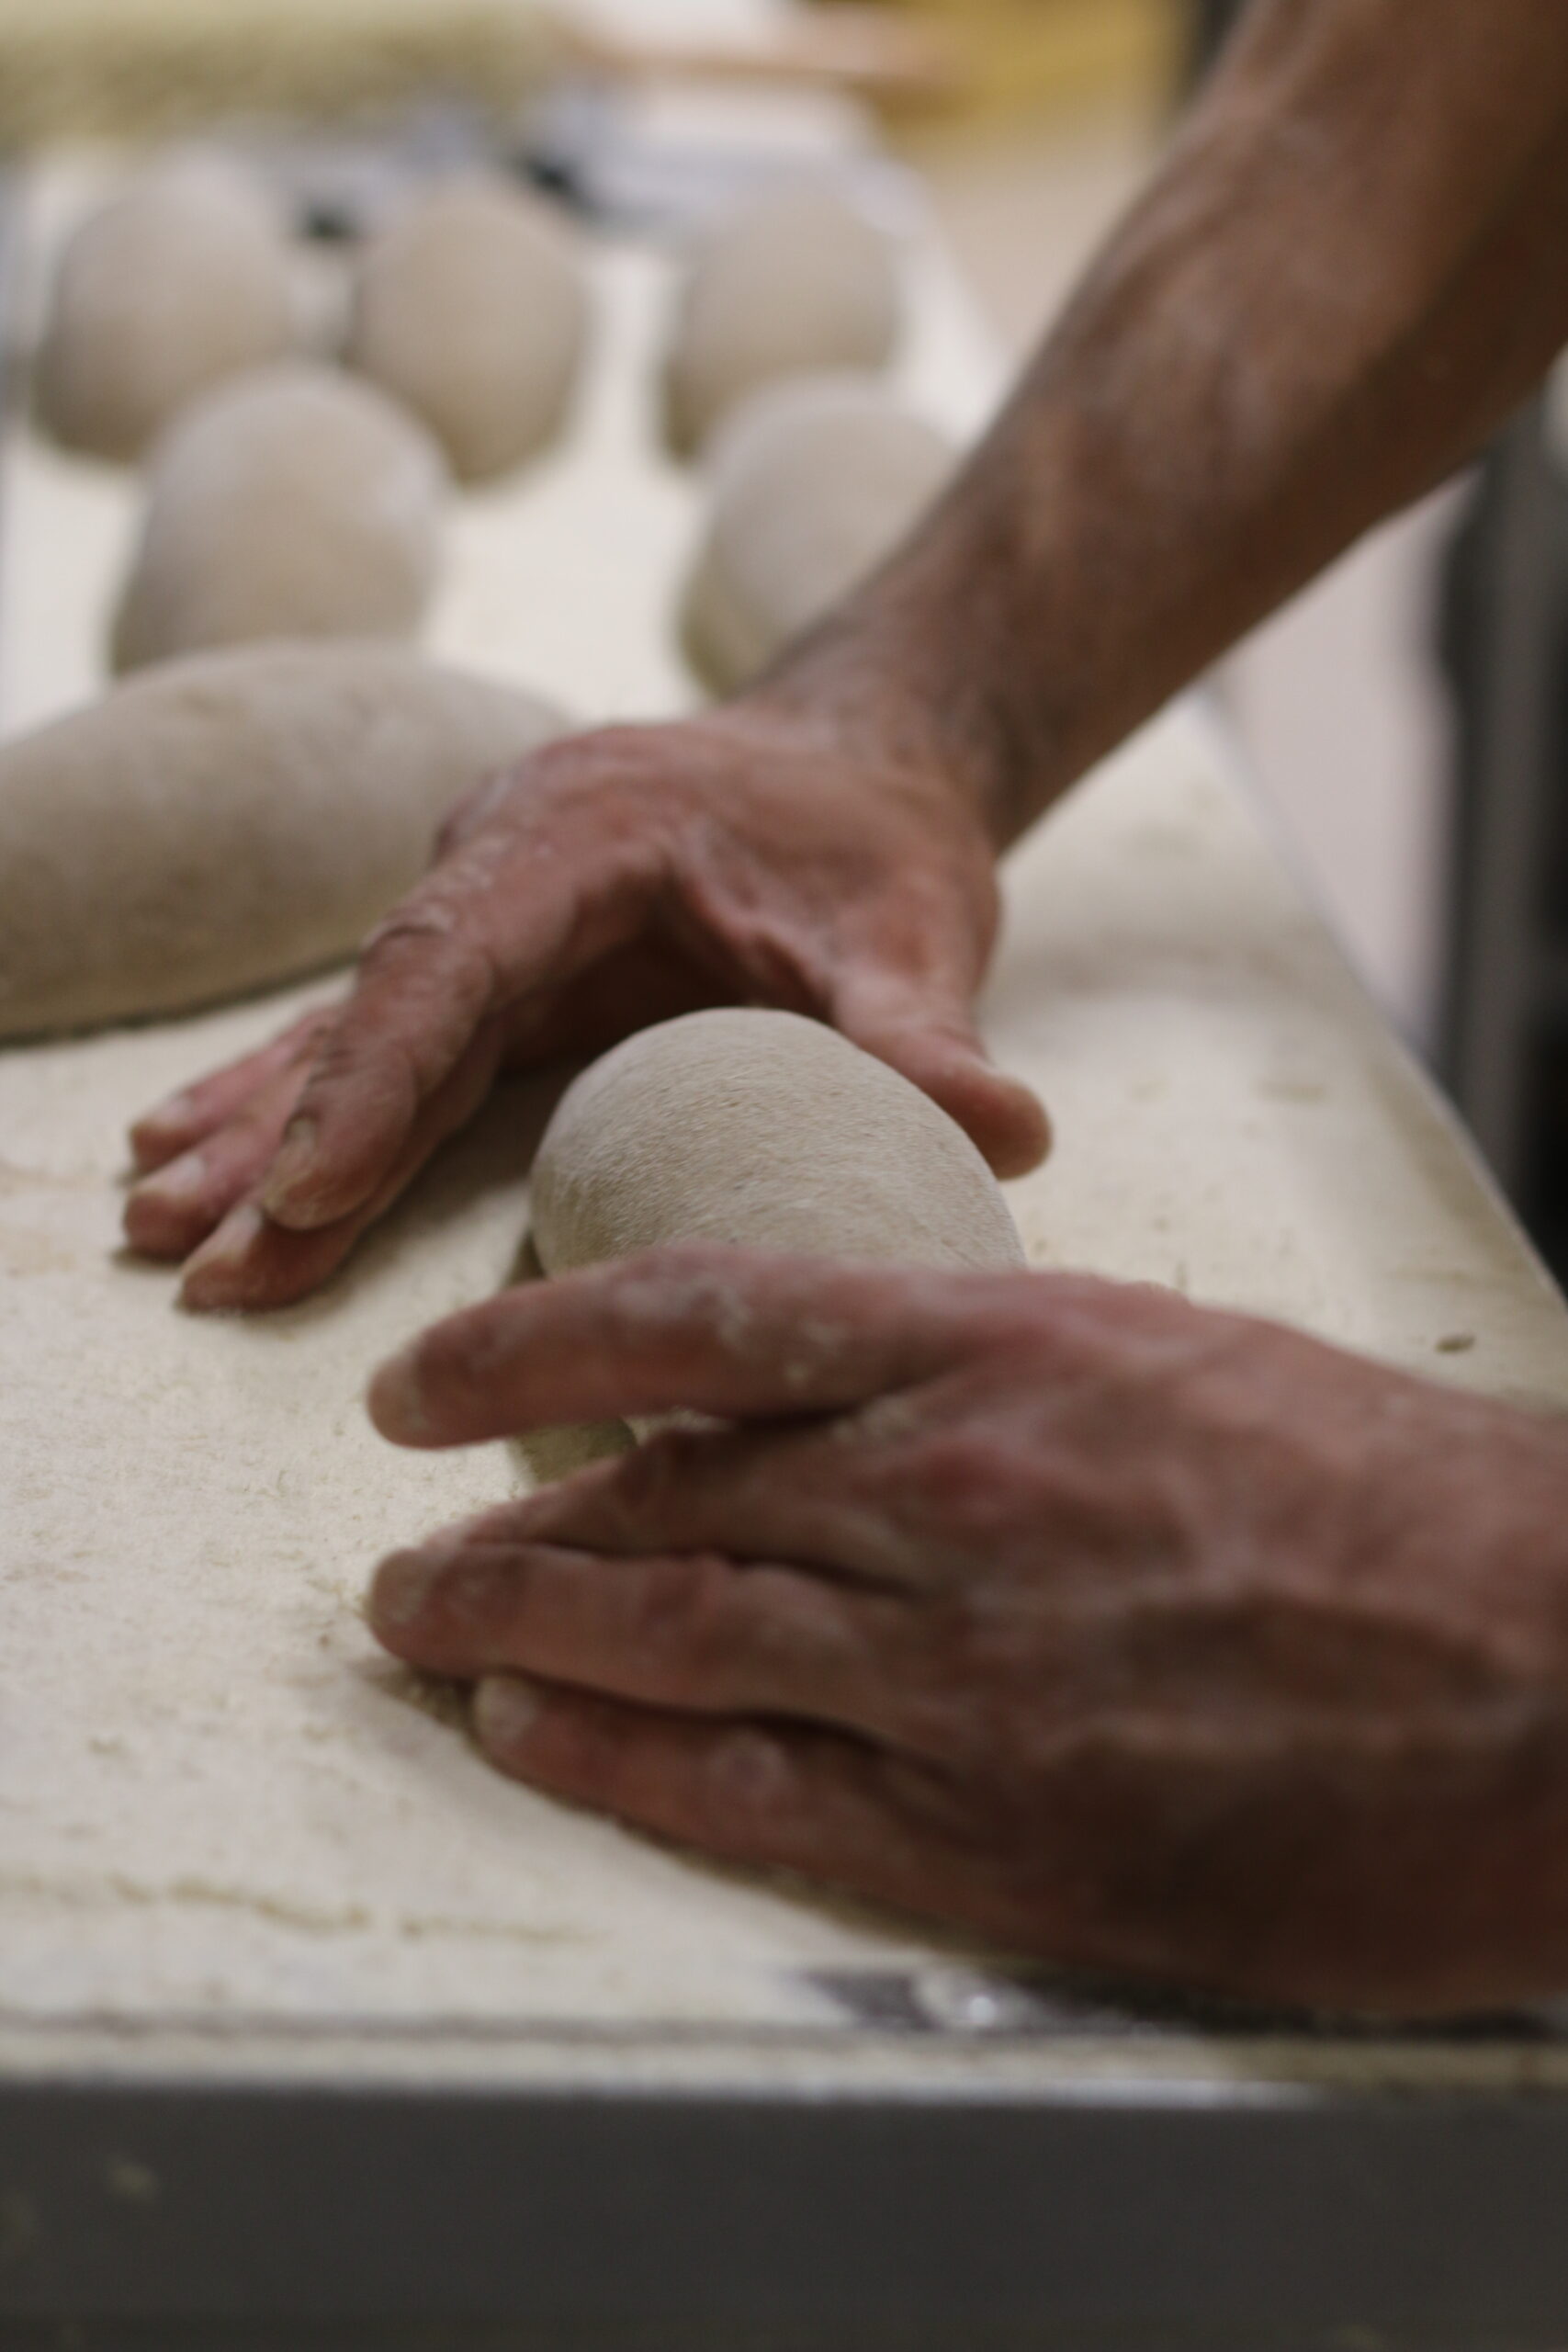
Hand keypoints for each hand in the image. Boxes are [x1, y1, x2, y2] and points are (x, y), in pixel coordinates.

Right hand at [123, 702, 1045, 1308]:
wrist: (855, 765)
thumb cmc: (878, 846)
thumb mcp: (917, 932)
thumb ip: (929, 1034)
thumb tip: (1012, 1131)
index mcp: (583, 833)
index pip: (454, 961)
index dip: (376, 1082)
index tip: (305, 1192)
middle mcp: (500, 858)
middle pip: (372, 1006)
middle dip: (281, 1135)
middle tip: (190, 1250)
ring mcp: (480, 903)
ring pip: (350, 1026)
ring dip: (257, 1130)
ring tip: (159, 1228)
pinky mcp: (488, 958)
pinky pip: (375, 1038)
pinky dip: (299, 1107)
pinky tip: (211, 1159)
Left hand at [365, 1247, 1567, 2015]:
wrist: (1561, 1672)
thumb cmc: (1388, 1502)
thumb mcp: (1173, 1361)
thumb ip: (989, 1376)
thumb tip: (840, 1400)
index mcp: (1004, 1347)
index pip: (701, 1317)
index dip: (530, 1345)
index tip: (428, 1378)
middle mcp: (955, 1494)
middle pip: (656, 1497)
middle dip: (500, 1522)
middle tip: (407, 1541)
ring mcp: (969, 1671)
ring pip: (672, 1636)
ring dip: (516, 1634)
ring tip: (424, 1634)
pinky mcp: (1008, 1836)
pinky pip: (755, 1793)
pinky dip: (620, 1763)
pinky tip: (535, 1742)